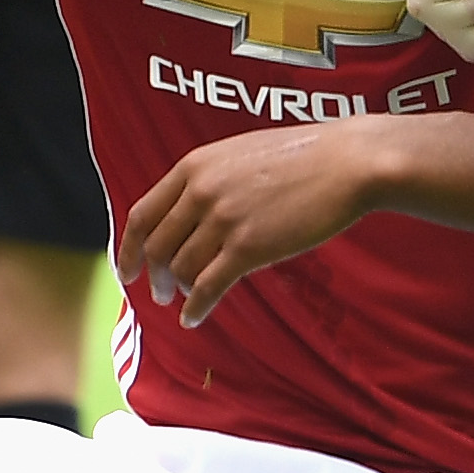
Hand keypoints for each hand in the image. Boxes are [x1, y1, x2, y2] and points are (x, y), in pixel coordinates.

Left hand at [117, 129, 378, 323]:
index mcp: (194, 166)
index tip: (127, 269)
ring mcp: (223, 220)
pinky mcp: (248, 247)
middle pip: (158, 247)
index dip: (128, 248)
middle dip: (155, 275)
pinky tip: (194, 319)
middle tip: (159, 291)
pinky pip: (208, 287)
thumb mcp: (240, 154)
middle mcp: (201, 192)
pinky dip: (196, 308)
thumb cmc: (303, 157)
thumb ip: (209, 179)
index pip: (142, 214)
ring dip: (179, 291)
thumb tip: (189, 213)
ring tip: (185, 300)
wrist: (346, 162)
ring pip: (182, 269)